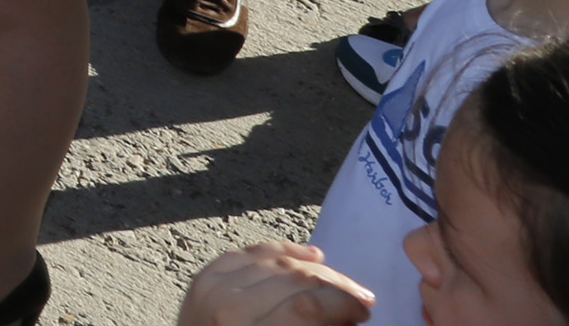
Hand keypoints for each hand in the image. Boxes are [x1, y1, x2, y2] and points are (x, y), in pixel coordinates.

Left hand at [178, 243, 372, 325]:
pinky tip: (310, 256)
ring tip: (340, 283)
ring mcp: (212, 289)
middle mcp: (228, 308)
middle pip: (294, 279)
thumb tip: (349, 319)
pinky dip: (282, 250)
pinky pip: (249, 252)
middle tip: (361, 298)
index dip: (343, 304)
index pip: (308, 307)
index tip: (364, 312)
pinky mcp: (204, 278)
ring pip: (276, 260)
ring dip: (316, 268)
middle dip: (336, 286)